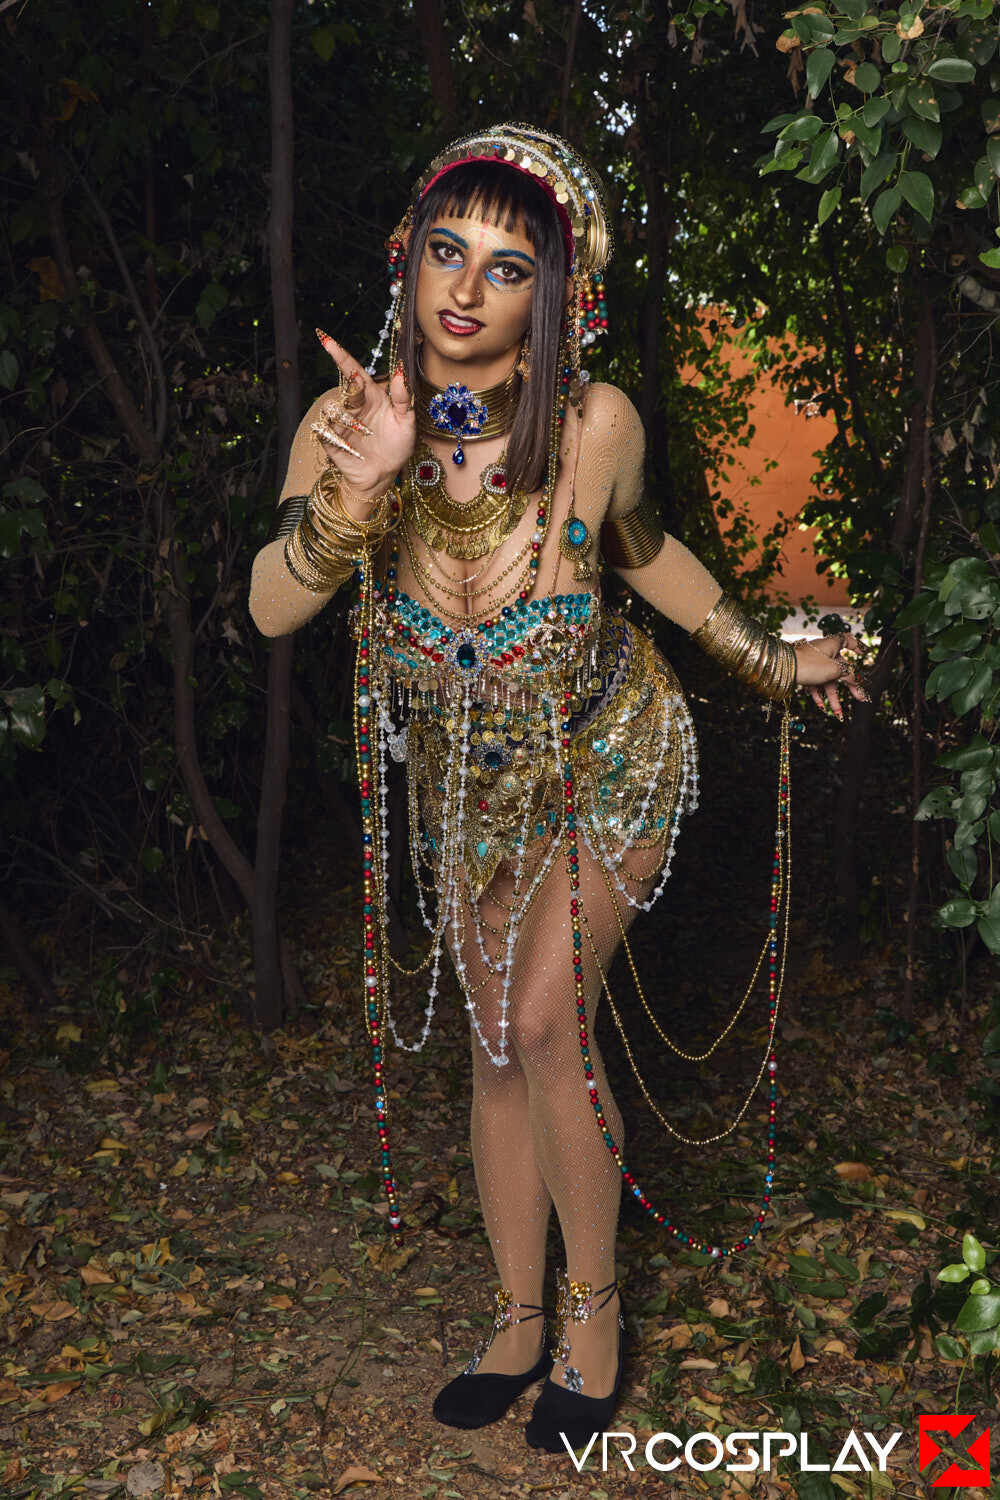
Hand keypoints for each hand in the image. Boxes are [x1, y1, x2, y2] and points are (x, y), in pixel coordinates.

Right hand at [313, 329, 414, 501]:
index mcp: (371, 396)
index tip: (326, 339)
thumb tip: (401, 372)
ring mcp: (340, 422)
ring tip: (362, 433)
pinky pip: (324, 429)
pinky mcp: (330, 439)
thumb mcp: (406, 423)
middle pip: (343, 387)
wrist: (383, 475)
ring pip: (330, 407)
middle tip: (361, 402)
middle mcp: (353, 406)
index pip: (353, 371)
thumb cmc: (396, 447)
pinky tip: (350, 445)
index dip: (340, 355)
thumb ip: (403, 398)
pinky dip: (334, 435)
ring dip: (345, 418)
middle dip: (351, 392)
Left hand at [793, 631, 869, 720]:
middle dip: (850, 687)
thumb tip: (855, 679)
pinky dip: (819, 695)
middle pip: (840, 669)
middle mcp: (823, 651)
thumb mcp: (835, 670)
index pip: (848, 640)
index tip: (863, 653)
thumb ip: (848, 675)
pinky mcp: (803, 670)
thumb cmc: (810, 664)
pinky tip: (822, 707)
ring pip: (827, 680)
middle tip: (860, 698)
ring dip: (833, 698)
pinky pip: (815, 683)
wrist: (782, 667)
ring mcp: (813, 661)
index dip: (857, 646)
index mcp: (833, 644)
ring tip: (838, 714)